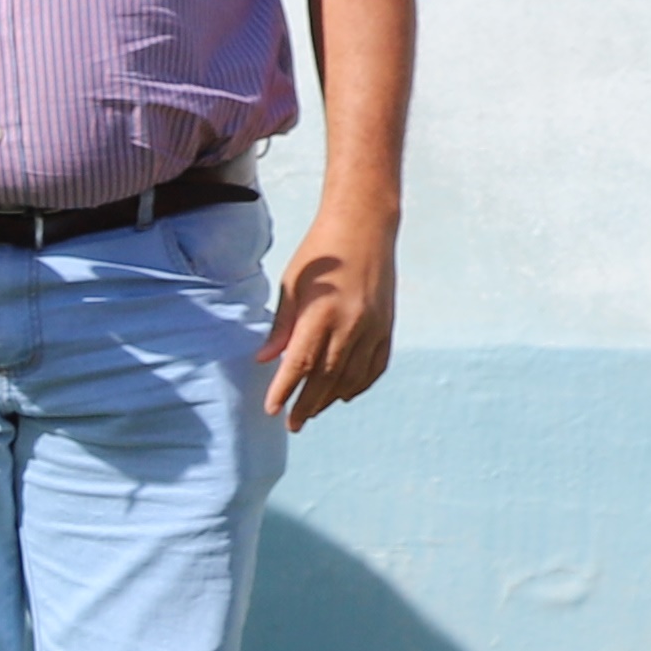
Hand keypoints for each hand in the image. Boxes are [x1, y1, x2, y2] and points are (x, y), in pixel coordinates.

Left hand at [264, 189, 396, 428]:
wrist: (364, 227)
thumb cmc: (320, 255)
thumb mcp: (291, 286)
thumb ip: (281, 326)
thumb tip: (264, 360)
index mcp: (321, 314)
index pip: (299, 364)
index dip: (284, 390)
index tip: (272, 409)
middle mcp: (350, 325)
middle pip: (326, 378)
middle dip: (307, 404)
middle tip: (292, 423)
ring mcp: (373, 327)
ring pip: (352, 377)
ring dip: (331, 398)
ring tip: (313, 410)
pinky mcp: (387, 326)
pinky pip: (375, 366)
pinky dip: (360, 384)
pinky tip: (345, 394)